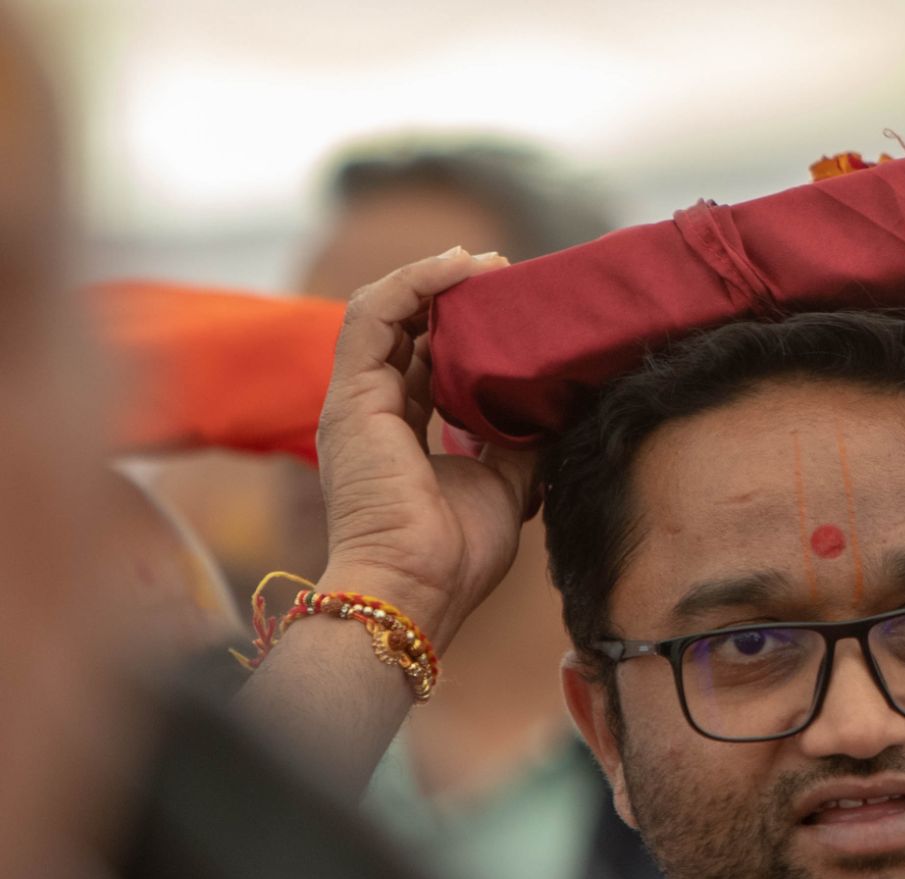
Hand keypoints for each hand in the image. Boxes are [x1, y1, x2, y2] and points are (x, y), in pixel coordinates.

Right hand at [314, 246, 533, 643]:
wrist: (416, 588)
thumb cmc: (454, 554)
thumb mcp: (504, 484)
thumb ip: (517, 440)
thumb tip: (552, 406)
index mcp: (399, 432)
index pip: (426, 361)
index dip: (465, 331)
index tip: (513, 312)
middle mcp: (371, 410)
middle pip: (406, 331)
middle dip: (453, 297)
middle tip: (506, 277)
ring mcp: (355, 401)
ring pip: (385, 312)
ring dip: (433, 280)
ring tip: (483, 264)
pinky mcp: (351, 395)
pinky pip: (375, 314)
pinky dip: (413, 283)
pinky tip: (456, 268)